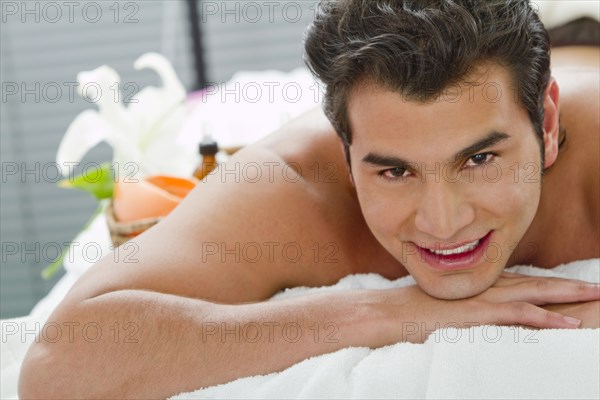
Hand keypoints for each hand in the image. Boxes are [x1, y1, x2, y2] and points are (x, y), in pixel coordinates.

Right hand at [376, 272, 599, 343]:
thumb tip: (472, 315)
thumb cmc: (408, 314)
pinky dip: (544, 318)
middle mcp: (483, 287)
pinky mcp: (477, 313)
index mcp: (476, 285)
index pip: (520, 281)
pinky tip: (567, 322)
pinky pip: (517, 315)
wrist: (386, 314)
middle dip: (567, 284)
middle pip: (534, 282)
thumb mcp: (441, 307)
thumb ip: (461, 308)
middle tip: (598, 287)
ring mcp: (481, 298)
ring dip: (566, 295)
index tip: (570, 285)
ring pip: (533, 293)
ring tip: (595, 295)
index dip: (547, 283)